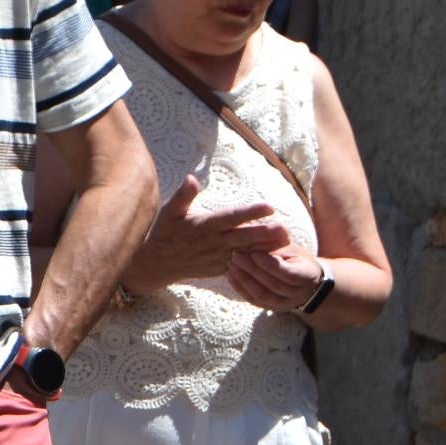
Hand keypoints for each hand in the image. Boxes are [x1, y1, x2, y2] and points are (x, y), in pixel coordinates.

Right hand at [125, 174, 287, 289]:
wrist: (159, 263)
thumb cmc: (165, 232)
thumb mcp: (170, 211)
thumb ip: (184, 195)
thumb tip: (191, 177)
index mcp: (206, 225)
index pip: (232, 217)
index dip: (251, 212)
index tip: (269, 207)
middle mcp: (215, 241)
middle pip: (245, 236)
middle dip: (266, 233)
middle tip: (285, 228)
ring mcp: (219, 256)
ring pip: (247, 252)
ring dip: (267, 247)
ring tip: (286, 242)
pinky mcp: (220, 267)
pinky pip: (242, 265)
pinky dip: (257, 262)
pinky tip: (273, 259)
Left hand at [226, 243, 326, 314]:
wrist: (304, 280)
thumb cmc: (296, 258)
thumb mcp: (291, 248)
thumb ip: (275, 246)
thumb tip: (254, 239)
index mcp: (307, 275)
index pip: (289, 274)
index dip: (271, 265)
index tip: (254, 253)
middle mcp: (298, 293)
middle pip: (273, 285)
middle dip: (252, 269)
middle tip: (236, 255)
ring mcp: (285, 303)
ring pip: (262, 295)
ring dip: (244, 279)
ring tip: (231, 264)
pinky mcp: (271, 307)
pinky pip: (254, 300)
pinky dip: (240, 288)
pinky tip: (230, 275)